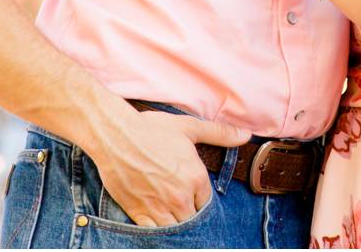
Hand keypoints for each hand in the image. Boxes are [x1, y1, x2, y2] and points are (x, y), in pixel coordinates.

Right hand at [89, 106, 249, 226]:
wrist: (115, 136)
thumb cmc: (150, 129)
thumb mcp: (189, 127)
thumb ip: (219, 134)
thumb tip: (245, 136)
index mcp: (195, 178)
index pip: (207, 203)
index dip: (200, 199)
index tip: (192, 194)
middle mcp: (180, 197)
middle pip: (193, 219)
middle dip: (189, 212)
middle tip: (180, 203)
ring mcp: (159, 208)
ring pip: (176, 229)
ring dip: (176, 223)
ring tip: (171, 212)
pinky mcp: (138, 213)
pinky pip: (154, 233)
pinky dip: (158, 231)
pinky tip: (157, 221)